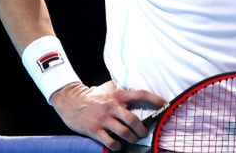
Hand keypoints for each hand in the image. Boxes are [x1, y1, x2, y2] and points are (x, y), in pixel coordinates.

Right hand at [50, 80, 166, 150]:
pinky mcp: (95, 130)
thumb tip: (137, 90)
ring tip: (133, 140)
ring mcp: (103, 119)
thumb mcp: (108, 88)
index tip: (165, 104)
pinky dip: (117, 146)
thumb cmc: (93, 95)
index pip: (141, 95)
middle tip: (144, 133)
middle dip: (142, 130)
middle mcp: (112, 106)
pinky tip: (119, 146)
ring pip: (124, 133)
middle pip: (133, 120)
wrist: (70, 101)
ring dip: (132, 139)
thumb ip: (122, 90)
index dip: (155, 100)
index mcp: (118, 95)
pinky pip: (111, 142)